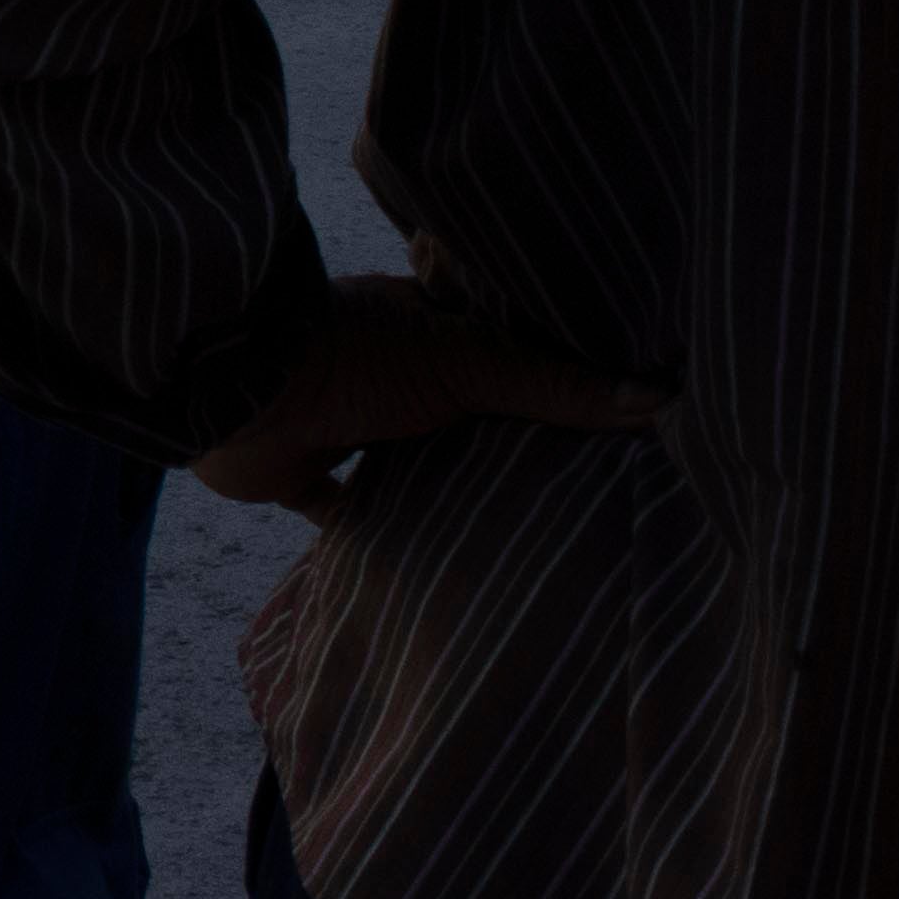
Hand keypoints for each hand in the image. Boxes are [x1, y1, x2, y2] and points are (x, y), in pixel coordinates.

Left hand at [188, 274, 664, 518]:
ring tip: (507, 532)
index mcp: (424, 334)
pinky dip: (368, 533)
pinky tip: (413, 564)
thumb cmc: (355, 355)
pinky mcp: (297, 475)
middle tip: (567, 493)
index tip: (596, 427)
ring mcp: (338, 425)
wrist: (239, 391)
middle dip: (492, 446)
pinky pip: (340, 510)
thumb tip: (659, 401)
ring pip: (401, 464)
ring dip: (434, 490)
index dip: (538, 386)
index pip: (495, 357)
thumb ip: (555, 384)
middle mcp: (383, 375)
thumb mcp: (469, 360)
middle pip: (451, 417)